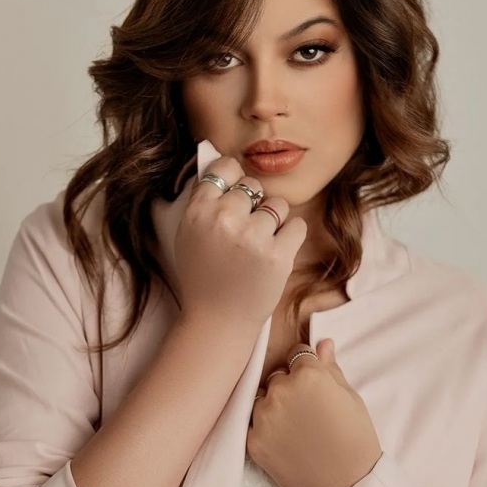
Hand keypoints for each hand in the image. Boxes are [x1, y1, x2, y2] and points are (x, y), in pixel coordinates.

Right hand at [175, 156, 307, 330]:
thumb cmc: (204, 277)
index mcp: (198, 211)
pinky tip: (277, 251)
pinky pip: (298, 224)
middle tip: (245, 233)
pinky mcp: (278, 254)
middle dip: (254, 205)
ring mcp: (252, 237)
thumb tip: (223, 166)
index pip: (225, 168)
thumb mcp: (189, 235)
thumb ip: (204, 203)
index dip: (234, 179)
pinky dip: (292, 236)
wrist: (219, 320)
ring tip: (259, 245)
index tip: (237, 195)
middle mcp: (224, 219)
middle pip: (253, 186)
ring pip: (278, 205)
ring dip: (274, 221)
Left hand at [247, 338, 382, 486]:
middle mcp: (281, 389)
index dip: (306, 368)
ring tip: (295, 427)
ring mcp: (264, 415)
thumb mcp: (350, 399)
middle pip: (278, 376)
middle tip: (307, 410)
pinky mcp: (253, 440)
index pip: (297, 354)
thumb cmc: (356, 440)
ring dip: (273, 406)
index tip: (313, 384)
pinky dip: (266, 428)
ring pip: (262, 398)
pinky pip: (254, 423)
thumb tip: (323, 343)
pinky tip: (285, 441)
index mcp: (308, 374)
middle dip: (289, 386)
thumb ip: (331, 369)